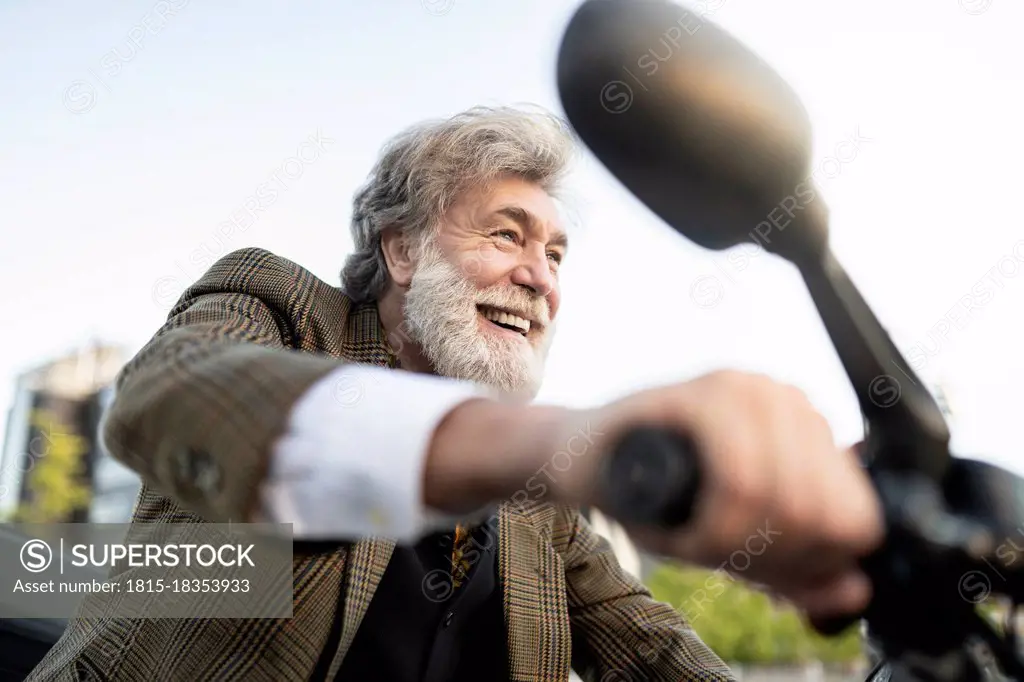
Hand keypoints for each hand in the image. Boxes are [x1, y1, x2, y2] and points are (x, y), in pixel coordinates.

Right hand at [558, 370, 884, 619]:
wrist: (583, 464)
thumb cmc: (660, 499)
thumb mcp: (739, 544)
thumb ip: (797, 569)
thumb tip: (855, 590)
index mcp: (809, 428)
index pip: (858, 515)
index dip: (814, 563)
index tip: (764, 571)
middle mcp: (786, 398)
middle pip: (822, 513)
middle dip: (770, 559)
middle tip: (720, 558)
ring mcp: (746, 389)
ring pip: (783, 499)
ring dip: (734, 547)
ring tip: (695, 542)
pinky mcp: (703, 393)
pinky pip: (739, 482)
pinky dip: (712, 530)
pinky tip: (684, 534)